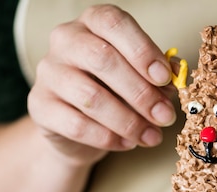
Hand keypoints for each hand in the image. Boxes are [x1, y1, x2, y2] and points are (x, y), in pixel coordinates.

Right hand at [28, 4, 176, 165]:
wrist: (74, 126)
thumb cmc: (112, 91)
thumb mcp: (137, 77)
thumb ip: (156, 75)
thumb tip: (177, 80)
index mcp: (92, 22)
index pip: (113, 23)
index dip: (141, 50)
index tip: (165, 78)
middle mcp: (65, 40)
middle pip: (102, 60)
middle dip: (140, 92)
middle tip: (164, 117)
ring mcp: (48, 72)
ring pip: (90, 96)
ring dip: (128, 121)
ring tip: (150, 137)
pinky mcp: (39, 105)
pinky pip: (76, 124)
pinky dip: (107, 138)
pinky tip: (126, 144)